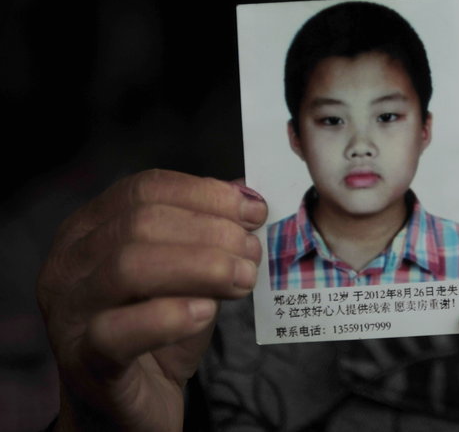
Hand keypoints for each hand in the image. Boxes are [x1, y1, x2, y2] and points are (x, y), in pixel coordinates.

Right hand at [37, 169, 266, 430]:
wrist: (132, 404)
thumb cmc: (159, 330)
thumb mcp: (189, 272)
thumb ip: (210, 231)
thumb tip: (246, 193)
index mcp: (91, 228)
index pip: (145, 188)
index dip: (206, 195)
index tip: (254, 212)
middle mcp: (70, 263)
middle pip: (140, 222)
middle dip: (211, 232)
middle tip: (252, 253)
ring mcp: (69, 312)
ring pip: (128, 266)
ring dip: (201, 267)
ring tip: (242, 280)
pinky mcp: (82, 361)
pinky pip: (118, 330)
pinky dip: (170, 316)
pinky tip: (205, 313)